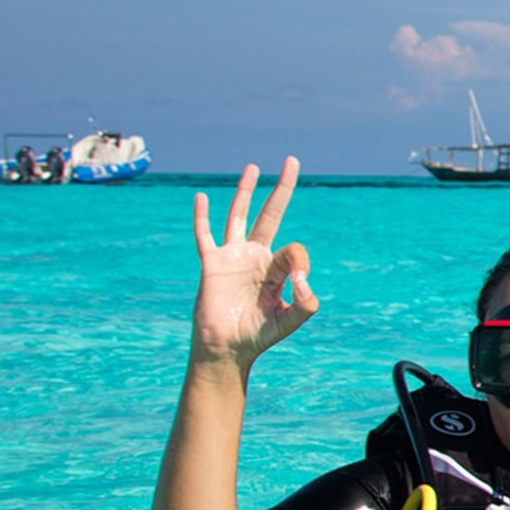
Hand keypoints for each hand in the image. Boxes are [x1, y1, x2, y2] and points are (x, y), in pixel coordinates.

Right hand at [189, 159, 318, 370]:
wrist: (227, 348)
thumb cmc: (259, 335)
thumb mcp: (291, 321)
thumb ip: (306, 303)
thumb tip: (302, 278)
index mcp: (277, 269)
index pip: (293, 249)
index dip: (298, 262)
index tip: (295, 284)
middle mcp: (256, 257)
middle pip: (270, 214)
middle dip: (282, 189)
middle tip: (292, 161)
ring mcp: (232, 257)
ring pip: (239, 216)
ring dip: (246, 192)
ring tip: (254, 168)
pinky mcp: (211, 264)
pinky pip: (205, 235)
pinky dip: (203, 217)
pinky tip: (203, 198)